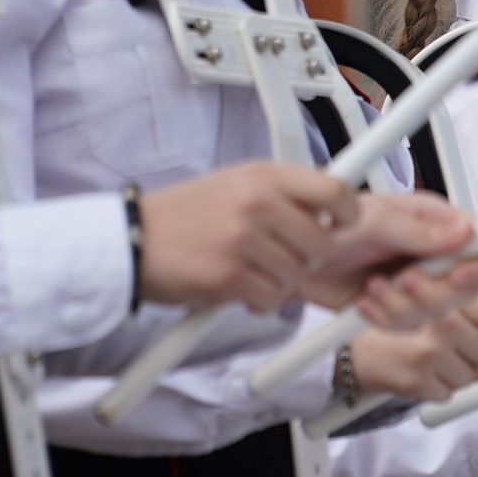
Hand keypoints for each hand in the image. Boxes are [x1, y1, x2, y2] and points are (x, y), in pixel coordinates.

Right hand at [136, 163, 361, 310]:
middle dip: (306, 258)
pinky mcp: (229, 276)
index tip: (339, 224)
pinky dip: (259, 300)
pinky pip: (273, 299)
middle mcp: (256, 203)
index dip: (346, 213)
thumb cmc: (184, 215)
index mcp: (263, 176)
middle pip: (322, 243)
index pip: (334, 191)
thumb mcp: (236, 184)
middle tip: (279, 257)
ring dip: (278, 281)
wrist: (131, 240)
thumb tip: (331, 210)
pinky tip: (235, 287)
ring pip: (298, 275)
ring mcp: (243, 240)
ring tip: (247, 269)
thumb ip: (282, 194)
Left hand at [304, 190, 477, 314]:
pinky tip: (365, 302)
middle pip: (467, 287)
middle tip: (402, 280)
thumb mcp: (375, 222)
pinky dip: (386, 318)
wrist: (297, 258)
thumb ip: (421, 232)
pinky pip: (411, 325)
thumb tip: (467, 232)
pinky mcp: (402, 306)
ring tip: (373, 288)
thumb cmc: (331, 227)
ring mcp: (421, 281)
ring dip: (401, 306)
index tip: (455, 276)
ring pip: (439, 312)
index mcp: (440, 223)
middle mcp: (437, 253)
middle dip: (432, 293)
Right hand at [348, 305, 477, 402]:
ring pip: (477, 376)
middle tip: (473, 347)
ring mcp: (432, 351)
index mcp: (459, 295)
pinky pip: (452, 392)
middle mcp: (445, 319)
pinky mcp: (418, 380)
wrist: (360, 345)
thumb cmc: (412, 320)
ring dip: (466, 370)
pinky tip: (427, 368)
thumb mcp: (453, 297)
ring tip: (440, 353)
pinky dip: (444, 385)